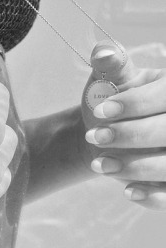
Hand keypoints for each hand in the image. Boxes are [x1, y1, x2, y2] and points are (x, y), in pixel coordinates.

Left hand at [82, 40, 165, 209]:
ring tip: (99, 165)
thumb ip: (109, 66)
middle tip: (93, 137)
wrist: (103, 134)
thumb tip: (104, 50)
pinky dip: (154, 196)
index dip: (136, 103)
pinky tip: (128, 192)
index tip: (102, 110)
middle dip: (131, 135)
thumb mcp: (108, 80)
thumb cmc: (109, 100)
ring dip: (136, 167)